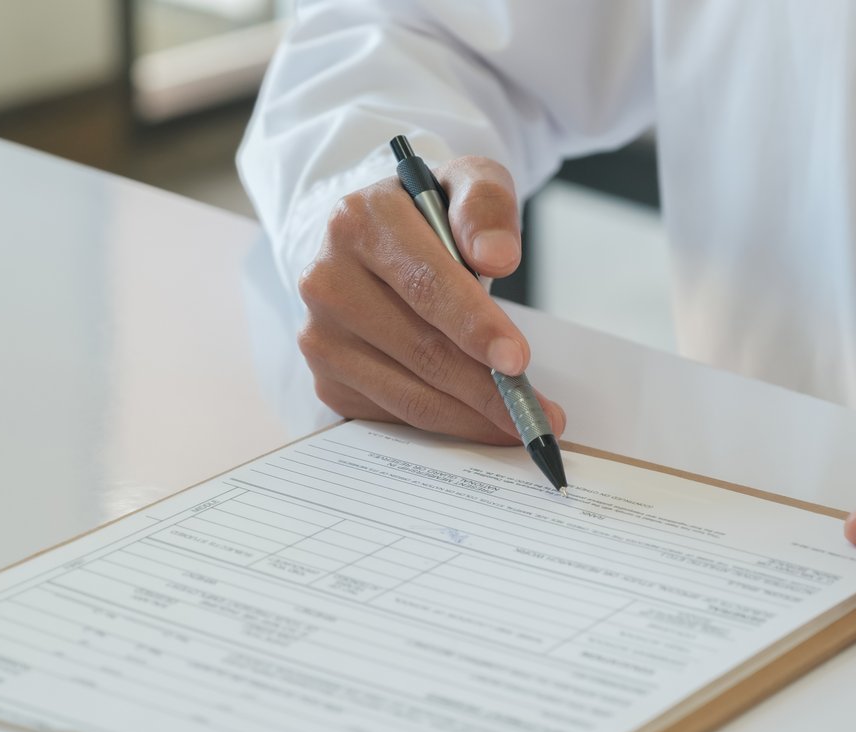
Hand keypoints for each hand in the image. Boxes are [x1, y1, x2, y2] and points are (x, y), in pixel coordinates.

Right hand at [295, 155, 563, 444]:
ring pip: (408, 393)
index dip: (474, 327)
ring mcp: (320, 335)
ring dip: (470, 416)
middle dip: (485, 388)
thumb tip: (498, 256)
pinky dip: (444, 423)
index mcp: (358, 221)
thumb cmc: (429, 217)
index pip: (425, 284)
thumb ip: (486, 206)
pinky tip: (478, 419)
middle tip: (535, 412)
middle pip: (420, 349)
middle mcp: (326, 280)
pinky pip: (394, 415)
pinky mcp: (327, 377)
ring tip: (519, 423)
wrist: (378, 240)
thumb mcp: (467, 184)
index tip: (517, 361)